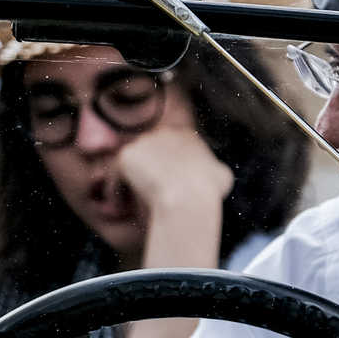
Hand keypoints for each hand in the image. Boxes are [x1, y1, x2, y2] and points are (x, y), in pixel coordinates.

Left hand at [115, 121, 233, 231]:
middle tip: (144, 192)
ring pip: (132, 164)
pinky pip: (116, 175)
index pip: (172, 148)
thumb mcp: (223, 175)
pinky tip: (117, 204)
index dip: (166, 168)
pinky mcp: (125, 156)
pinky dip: (115, 190)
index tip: (165, 185)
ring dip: (129, 180)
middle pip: (150, 152)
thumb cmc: (208, 190)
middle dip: (147, 170)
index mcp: (187, 135)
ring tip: (127, 200)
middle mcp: (164, 133)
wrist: (189, 195)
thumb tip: (217, 173)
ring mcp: (143, 142)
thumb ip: (215, 169)